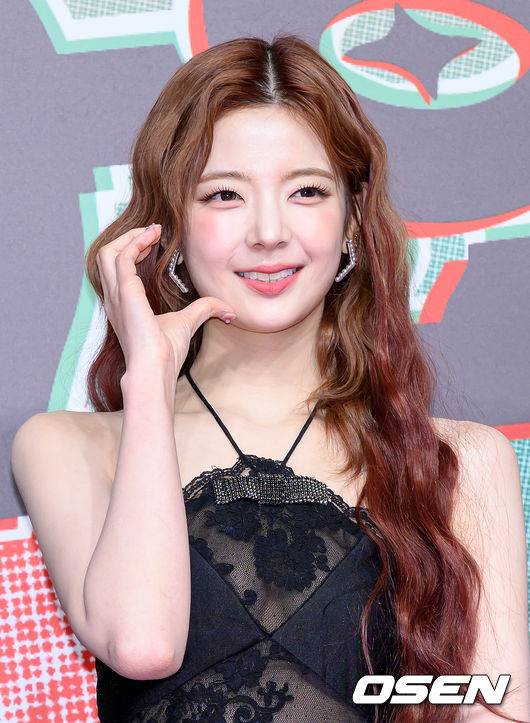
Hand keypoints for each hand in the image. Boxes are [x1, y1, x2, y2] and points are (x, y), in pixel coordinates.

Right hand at [95, 224, 236, 375]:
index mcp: (123, 305)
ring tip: (152, 231)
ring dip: (129, 237)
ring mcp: (116, 295)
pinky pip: (122, 257)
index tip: (154, 241)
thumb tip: (228, 310)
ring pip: (108, 252)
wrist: (155, 368)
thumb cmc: (166, 353)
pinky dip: (136, 242)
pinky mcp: (124, 292)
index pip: (118, 269)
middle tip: (153, 231)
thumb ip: (205, 310)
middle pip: (107, 256)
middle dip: (128, 238)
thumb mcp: (188, 323)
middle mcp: (114, 298)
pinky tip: (154, 237)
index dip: (134, 250)